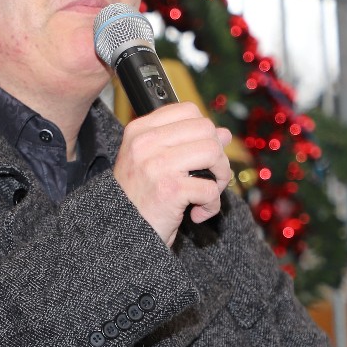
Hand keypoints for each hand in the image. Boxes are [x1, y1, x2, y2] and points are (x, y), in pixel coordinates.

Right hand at [112, 102, 232, 245]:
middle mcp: (145, 144)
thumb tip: (224, 133)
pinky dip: (213, 205)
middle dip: (218, 155)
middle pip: (206, 129)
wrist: (122, 235)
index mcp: (139, 131)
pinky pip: (211, 188)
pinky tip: (198, 214)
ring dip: (220, 177)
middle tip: (210, 177)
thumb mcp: (155, 164)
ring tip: (208, 194)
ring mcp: (157, 165)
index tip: (201, 154)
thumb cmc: (139, 200)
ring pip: (213, 152)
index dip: (204, 131)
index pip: (187, 110)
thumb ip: (185, 144)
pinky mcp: (170, 190)